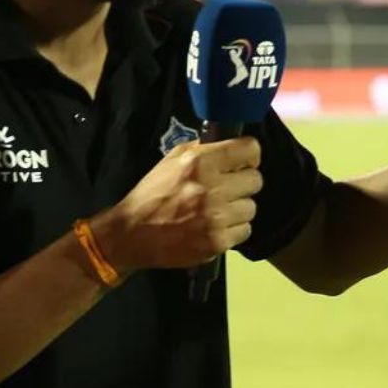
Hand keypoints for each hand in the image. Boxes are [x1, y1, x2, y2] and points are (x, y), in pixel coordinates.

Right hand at [93, 138, 263, 273]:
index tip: (243, 162)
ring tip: (218, 211)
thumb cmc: (153, 193)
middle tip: (227, 189)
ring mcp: (216, 217)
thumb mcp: (173, 160)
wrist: (132, 234)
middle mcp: (212, 188)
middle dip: (243, 183)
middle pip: (255, 180)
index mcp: (200, 163)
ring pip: (251, 207)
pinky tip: (214, 228)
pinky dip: (233, 230)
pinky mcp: (217, 242)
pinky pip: (244, 230)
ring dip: (237, 209)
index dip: (249, 155)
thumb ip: (204, 149)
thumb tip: (232, 145)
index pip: (250, 149)